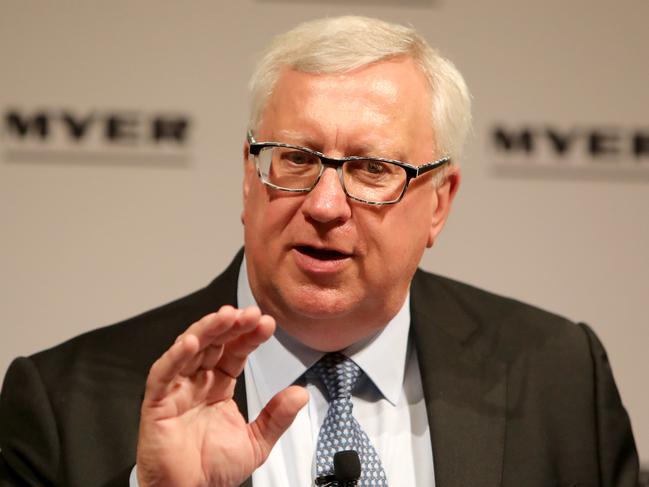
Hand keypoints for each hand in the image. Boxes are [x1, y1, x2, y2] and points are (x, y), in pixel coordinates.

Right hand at [136, 305, 308, 486]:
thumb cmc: (212, 470)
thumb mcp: (255, 442)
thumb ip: (276, 417)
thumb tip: (300, 393)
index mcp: (218, 387)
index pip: (234, 353)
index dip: (249, 337)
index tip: (266, 324)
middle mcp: (197, 382)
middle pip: (213, 344)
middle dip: (231, 326)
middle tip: (250, 313)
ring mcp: (176, 390)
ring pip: (188, 349)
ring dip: (207, 330)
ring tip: (226, 316)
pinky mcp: (156, 403)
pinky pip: (163, 374)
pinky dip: (175, 356)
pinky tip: (191, 341)